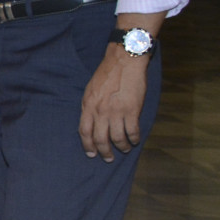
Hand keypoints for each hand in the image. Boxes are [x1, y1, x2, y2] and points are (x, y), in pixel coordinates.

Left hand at [79, 47, 148, 161]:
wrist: (124, 61)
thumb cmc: (107, 74)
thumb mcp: (90, 90)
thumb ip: (90, 107)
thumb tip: (91, 123)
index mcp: (88, 105)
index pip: (84, 132)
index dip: (88, 145)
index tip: (91, 154)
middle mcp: (100, 111)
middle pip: (100, 138)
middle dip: (104, 152)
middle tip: (108, 158)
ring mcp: (116, 111)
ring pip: (117, 138)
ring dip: (121, 147)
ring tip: (124, 149)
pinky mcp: (132, 110)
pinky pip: (132, 131)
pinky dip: (134, 138)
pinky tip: (135, 141)